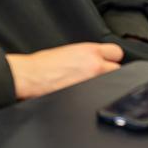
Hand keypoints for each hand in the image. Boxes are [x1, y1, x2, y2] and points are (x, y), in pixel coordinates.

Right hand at [6, 43, 123, 99]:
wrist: (30, 76)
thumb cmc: (42, 64)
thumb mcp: (68, 51)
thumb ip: (86, 56)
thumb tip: (94, 60)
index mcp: (89, 51)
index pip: (116, 52)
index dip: (112, 58)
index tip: (108, 61)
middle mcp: (94, 65)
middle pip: (118, 69)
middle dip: (109, 72)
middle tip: (98, 75)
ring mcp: (91, 82)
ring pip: (110, 84)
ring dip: (103, 84)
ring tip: (88, 85)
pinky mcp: (85, 97)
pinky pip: (96, 96)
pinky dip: (92, 96)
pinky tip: (82, 94)